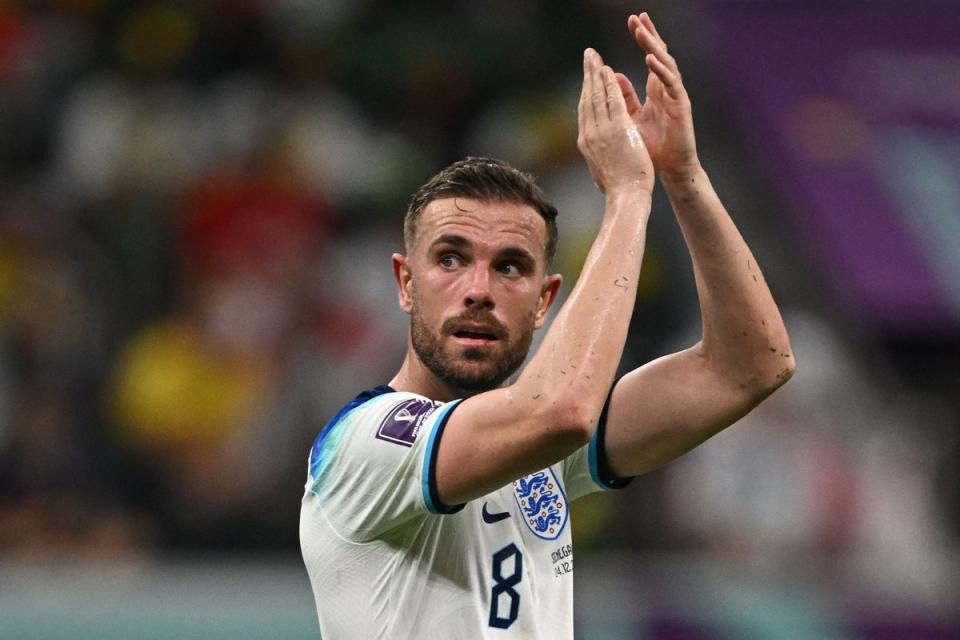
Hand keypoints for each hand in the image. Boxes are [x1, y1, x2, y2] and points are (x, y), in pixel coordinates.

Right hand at [577, 48, 654, 195]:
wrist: (625, 198)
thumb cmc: (618, 189)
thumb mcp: (602, 170)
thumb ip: (598, 155)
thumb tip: (594, 153)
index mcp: (586, 143)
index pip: (584, 111)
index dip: (586, 91)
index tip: (588, 77)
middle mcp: (589, 135)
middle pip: (586, 99)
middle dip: (587, 75)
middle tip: (587, 56)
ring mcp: (602, 132)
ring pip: (597, 96)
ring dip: (596, 74)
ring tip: (595, 56)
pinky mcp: (617, 130)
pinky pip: (612, 101)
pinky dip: (610, 85)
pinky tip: (609, 71)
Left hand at [618, 13, 699, 182]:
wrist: (669, 170)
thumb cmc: (652, 148)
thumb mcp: (632, 119)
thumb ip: (625, 98)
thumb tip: (612, 78)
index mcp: (657, 90)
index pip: (651, 57)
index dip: (643, 39)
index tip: (632, 21)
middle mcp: (668, 89)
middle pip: (659, 55)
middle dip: (648, 35)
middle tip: (637, 17)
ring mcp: (675, 96)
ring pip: (666, 64)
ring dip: (654, 46)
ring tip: (642, 31)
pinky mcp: (681, 106)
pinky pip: (671, 83)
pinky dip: (660, 70)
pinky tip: (650, 58)